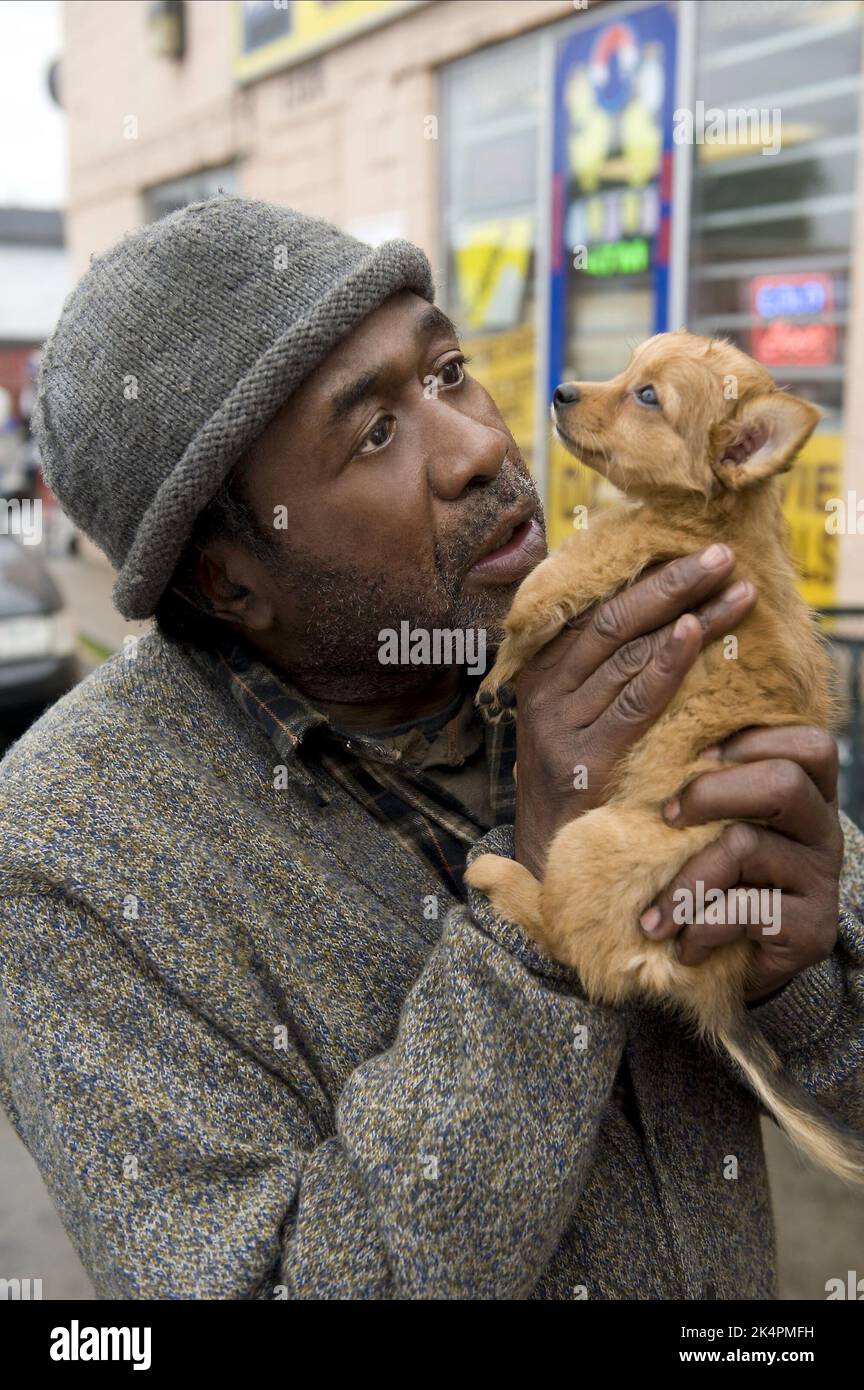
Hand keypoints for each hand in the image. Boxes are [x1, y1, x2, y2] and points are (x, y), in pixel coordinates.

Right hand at [513, 544, 756, 877]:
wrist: (549, 852)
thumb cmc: (575, 775)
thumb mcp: (571, 713)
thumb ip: (599, 669)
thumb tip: (661, 611)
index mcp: (540, 668)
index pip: (597, 607)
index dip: (648, 576)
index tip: (695, 551)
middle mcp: (543, 690)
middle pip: (613, 621)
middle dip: (673, 584)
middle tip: (723, 556)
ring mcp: (561, 725)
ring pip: (629, 654)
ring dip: (689, 616)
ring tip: (737, 592)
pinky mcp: (585, 759)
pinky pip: (633, 703)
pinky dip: (665, 665)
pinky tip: (695, 634)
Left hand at [639, 727, 843, 1003]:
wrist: (733, 968)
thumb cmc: (710, 879)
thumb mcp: (709, 826)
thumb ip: (702, 785)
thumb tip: (649, 744)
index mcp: (807, 795)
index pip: (810, 746)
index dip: (754, 742)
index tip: (697, 758)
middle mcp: (824, 831)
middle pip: (784, 783)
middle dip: (710, 793)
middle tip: (667, 818)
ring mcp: (822, 880)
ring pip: (746, 846)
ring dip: (685, 883)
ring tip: (657, 917)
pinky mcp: (813, 929)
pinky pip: (744, 910)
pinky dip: (700, 928)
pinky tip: (685, 946)